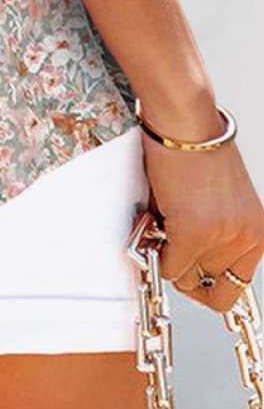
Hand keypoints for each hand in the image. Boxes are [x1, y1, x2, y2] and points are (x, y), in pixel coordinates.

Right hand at [138, 99, 263, 315]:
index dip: (207, 284)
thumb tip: (190, 261)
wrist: (184, 121)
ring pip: (185, 278)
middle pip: (207, 285)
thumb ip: (216, 235)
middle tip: (168, 245)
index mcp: (256, 232)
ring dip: (168, 256)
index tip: (190, 278)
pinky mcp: (194, 232)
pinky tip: (156, 218)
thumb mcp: (222, 201)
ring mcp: (221, 237)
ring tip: (163, 223)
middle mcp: (245, 238)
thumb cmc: (198, 149)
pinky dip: (154, 247)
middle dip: (183, 268)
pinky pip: (168, 264)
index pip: (235, 286)